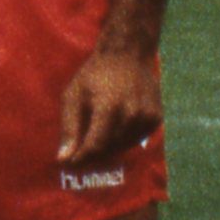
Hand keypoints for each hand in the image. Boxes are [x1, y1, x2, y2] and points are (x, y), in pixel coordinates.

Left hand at [56, 41, 162, 167]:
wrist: (128, 56)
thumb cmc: (94, 75)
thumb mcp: (73, 96)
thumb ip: (69, 129)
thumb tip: (63, 160)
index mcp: (109, 108)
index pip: (95, 146)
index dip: (80, 159)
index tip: (67, 163)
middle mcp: (132, 115)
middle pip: (109, 150)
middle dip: (90, 155)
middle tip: (76, 153)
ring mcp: (147, 118)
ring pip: (122, 148)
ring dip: (105, 150)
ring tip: (92, 139)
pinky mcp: (156, 119)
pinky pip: (135, 141)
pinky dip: (121, 141)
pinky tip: (110, 130)